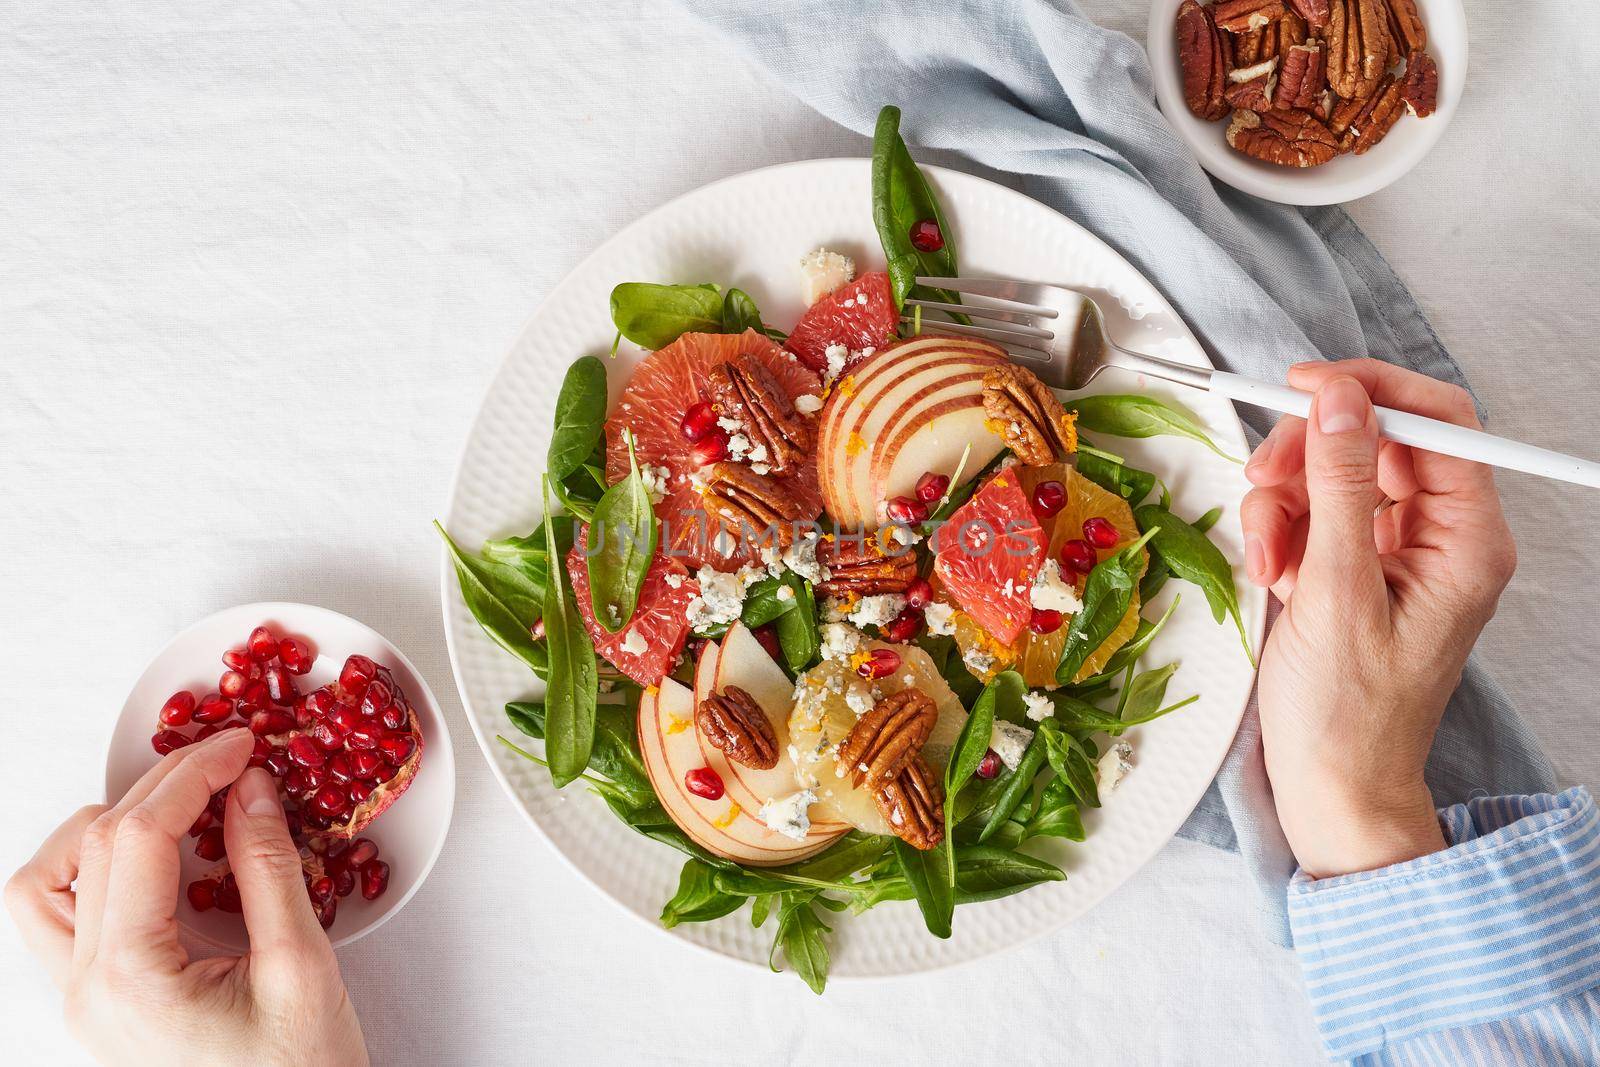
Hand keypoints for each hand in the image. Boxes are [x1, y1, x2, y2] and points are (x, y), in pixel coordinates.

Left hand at [6, 728, 367, 1065]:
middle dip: (163, 787)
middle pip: (92, 848)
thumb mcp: (298, 964)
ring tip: (180, 812)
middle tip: (229, 761)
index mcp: (128, 979)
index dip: (192, 775)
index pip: (138, 839)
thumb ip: (267, 868)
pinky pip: (67, 922)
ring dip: (106, 832)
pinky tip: (164, 865)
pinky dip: (102, 875)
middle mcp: (85, 991)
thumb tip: (250, 787)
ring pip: (46, 885)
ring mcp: (84, 1002)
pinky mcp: (101, 1006)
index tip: (242, 744)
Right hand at [1241, 361, 1516, 878]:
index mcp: (1467, 540)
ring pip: (1334, 472)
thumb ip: (1339, 485)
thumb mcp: (1335, 588)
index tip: (1300, 384)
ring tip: (1265, 559)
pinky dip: (1280, 531)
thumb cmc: (1346, 709)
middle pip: (1375, 440)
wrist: (1330, 783)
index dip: (1370, 390)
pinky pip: (1314, 511)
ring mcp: (1396, 550)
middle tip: (1260, 483)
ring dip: (1283, 502)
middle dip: (1308, 456)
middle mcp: (1441, 536)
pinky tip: (1269, 574)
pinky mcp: (1356, 564)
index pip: (1439, 421)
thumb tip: (1338, 397)